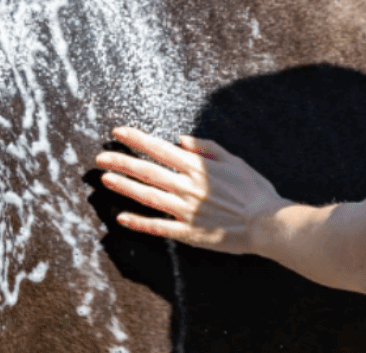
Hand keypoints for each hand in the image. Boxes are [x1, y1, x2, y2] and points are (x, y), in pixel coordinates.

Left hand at [95, 126, 286, 254]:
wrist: (266, 223)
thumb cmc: (254, 190)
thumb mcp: (235, 160)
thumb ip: (207, 148)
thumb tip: (181, 140)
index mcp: (198, 167)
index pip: (160, 150)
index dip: (137, 140)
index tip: (118, 132)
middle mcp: (187, 187)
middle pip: (147, 171)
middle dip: (121, 162)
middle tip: (100, 157)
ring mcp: (184, 211)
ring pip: (147, 196)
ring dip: (124, 186)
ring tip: (105, 179)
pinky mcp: (187, 232)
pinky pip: (158, 227)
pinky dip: (139, 222)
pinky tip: (121, 217)